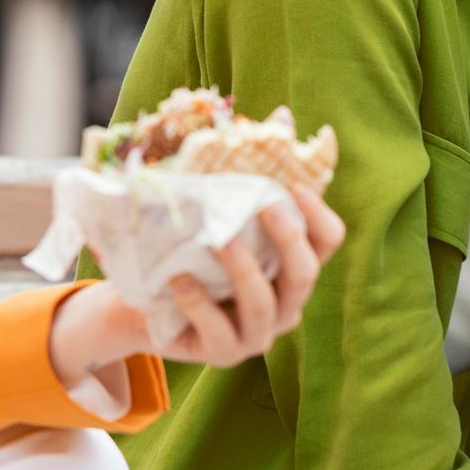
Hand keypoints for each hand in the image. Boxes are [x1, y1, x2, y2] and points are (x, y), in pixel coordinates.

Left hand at [47, 185, 346, 382]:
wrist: (142, 301)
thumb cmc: (188, 248)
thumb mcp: (214, 212)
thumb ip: (244, 174)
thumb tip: (282, 116)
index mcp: (290, 265)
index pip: (328, 241)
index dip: (318, 214)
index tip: (293, 185)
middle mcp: (285, 303)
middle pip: (305, 273)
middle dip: (288, 238)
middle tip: (265, 206)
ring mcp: (256, 334)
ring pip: (264, 306)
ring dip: (244, 270)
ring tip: (218, 240)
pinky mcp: (222, 353)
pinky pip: (218, 332)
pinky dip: (199, 303)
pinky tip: (179, 279)